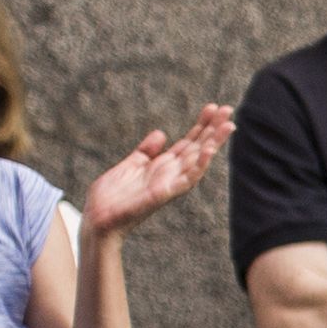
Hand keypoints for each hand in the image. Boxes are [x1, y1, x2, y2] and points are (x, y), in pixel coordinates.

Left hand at [79, 104, 235, 239]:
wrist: (98, 220)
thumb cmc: (111, 198)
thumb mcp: (129, 165)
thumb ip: (146, 151)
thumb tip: (161, 133)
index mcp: (163, 166)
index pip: (188, 142)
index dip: (201, 125)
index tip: (213, 108)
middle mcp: (171, 174)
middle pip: (198, 148)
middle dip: (213, 129)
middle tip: (228, 109)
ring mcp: (169, 184)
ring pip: (198, 160)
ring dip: (214, 144)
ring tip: (228, 126)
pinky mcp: (163, 194)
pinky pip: (186, 180)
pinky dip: (199, 166)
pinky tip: (208, 151)